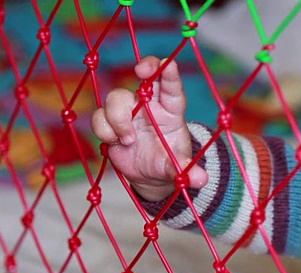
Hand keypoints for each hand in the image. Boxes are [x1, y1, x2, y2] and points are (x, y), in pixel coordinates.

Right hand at [91, 56, 207, 200]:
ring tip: (129, 141)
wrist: (149, 176)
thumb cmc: (168, 163)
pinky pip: (99, 117)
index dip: (170, 73)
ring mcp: (129, 112)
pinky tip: (116, 144)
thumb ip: (185, 169)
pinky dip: (105, 130)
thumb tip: (200, 180)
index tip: (168, 64)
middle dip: (144, 68)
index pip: (172, 87)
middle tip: (142, 72)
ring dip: (119, 118)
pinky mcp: (110, 124)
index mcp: (171, 111)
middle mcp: (150, 106)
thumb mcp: (177, 167)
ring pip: (116, 98)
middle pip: (145, 78)